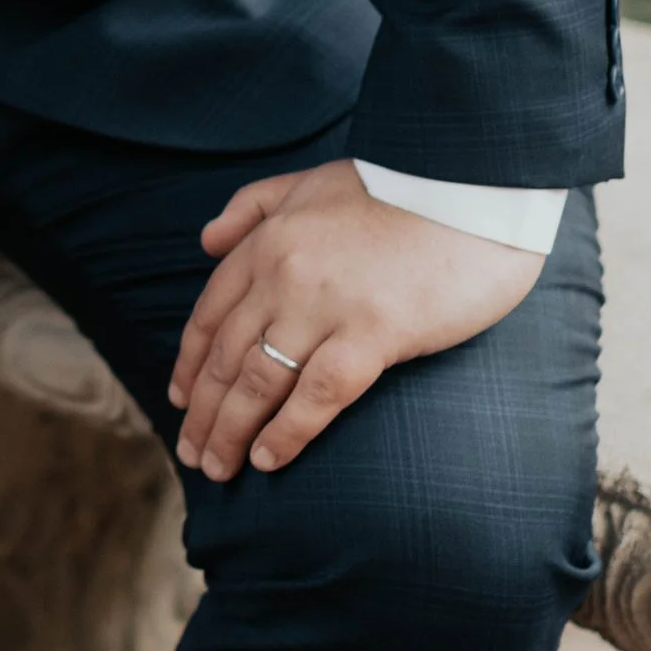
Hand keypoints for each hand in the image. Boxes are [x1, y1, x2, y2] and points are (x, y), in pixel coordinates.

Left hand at [171, 159, 544, 482]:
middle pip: (227, 356)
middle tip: (192, 452)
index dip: (191, 364)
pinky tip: (267, 460)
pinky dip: (287, 432)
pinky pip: (317, 393)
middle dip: (204, 412)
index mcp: (268, 241)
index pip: (211, 314)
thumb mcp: (309, 182)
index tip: (180, 400)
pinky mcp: (375, 332)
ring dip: (231, 432)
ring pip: (260, 381)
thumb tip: (206, 242)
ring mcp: (327, 305)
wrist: (470, 183)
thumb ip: (252, 206)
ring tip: (219, 469)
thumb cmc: (398, 186)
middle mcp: (285, 275)